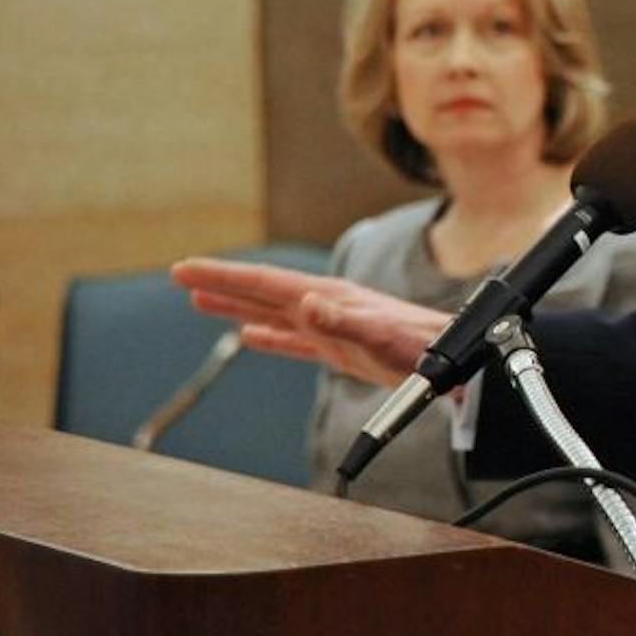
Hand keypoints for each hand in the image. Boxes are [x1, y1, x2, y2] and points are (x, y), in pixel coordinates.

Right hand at [171, 257, 446, 386]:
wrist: (455, 366)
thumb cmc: (422, 351)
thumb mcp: (379, 339)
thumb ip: (343, 322)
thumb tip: (307, 302)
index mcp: (329, 299)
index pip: (266, 282)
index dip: (225, 275)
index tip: (186, 269)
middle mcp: (328, 306)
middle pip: (263, 290)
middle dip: (222, 282)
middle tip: (180, 274)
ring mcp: (334, 326)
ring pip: (273, 312)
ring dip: (237, 305)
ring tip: (201, 299)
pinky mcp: (342, 348)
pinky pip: (295, 340)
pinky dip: (269, 337)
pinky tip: (250, 336)